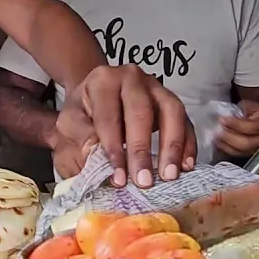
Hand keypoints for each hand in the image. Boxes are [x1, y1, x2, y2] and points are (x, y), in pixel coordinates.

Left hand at [56, 65, 194, 187]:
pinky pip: (186, 120)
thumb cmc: (83, 115)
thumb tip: (95, 157)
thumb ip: (79, 138)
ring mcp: (156, 87)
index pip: (109, 116)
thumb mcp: (70, 124)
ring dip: (172, 146)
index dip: (114, 148)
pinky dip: (188, 143)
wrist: (95, 98)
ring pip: (171, 111)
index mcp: (102, 80)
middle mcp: (131, 78)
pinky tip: (186, 166)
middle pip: (141, 111)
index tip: (119, 178)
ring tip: (169, 175)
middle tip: (144, 181)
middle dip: (142, 149)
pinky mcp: (171, 101)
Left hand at [215, 100, 258, 156]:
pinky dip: (225, 148)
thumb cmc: (255, 111)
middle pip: (246, 143)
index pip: (251, 127)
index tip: (222, 119)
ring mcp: (258, 149)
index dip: (235, 124)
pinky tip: (218, 141)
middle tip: (217, 130)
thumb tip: (228, 116)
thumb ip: (242, 110)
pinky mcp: (249, 154)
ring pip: (240, 151)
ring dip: (225, 143)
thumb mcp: (251, 106)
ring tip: (215, 135)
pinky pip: (236, 154)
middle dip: (228, 137)